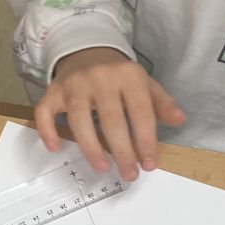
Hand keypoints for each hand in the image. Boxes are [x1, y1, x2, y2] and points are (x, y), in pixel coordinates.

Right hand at [34, 47, 184, 179]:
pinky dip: (47, 130)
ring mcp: (74, 85)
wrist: (87, 50)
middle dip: (122, 151)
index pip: (140, 112)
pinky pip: (45, 111)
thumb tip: (179, 120)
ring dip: (90, 147)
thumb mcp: (144, 83)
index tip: (148, 164)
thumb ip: (161, 103)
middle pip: (111, 120)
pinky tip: (54, 148)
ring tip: (102, 168)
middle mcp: (100, 78)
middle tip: (129, 174)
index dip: (145, 140)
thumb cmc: (119, 75)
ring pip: (78, 119)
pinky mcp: (53, 90)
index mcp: (128, 76)